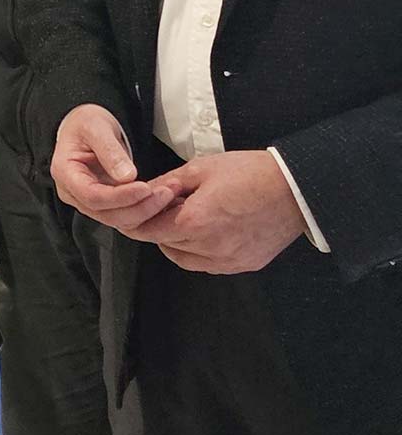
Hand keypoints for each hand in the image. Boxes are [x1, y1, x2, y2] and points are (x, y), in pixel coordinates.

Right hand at [50, 104, 178, 233]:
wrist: (85, 127)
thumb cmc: (86, 124)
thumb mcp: (96, 128)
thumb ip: (110, 151)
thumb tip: (128, 176)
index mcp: (65, 173)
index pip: (92, 196)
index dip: (120, 197)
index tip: (145, 188)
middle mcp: (74, 194)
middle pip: (106, 214)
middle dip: (139, 207)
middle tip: (166, 192)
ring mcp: (88, 202)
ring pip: (118, 220)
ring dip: (146, 211)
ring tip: (168, 194)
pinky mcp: (105, 205)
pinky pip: (125, 216)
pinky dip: (145, 211)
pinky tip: (162, 200)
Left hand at [138, 149, 308, 273]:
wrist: (297, 189)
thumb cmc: (251, 173)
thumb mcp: (201, 169)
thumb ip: (166, 183)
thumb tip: (141, 190)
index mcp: (194, 222)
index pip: (147, 231)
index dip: (137, 218)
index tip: (138, 207)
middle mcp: (209, 248)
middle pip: (164, 243)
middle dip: (158, 225)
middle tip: (166, 205)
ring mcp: (228, 260)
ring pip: (184, 258)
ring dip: (176, 241)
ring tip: (186, 216)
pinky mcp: (244, 265)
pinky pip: (208, 264)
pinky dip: (198, 251)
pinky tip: (206, 231)